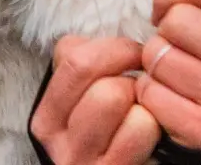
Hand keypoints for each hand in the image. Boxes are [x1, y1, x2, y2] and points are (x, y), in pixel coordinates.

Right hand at [30, 36, 160, 164]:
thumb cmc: (118, 143)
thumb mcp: (89, 107)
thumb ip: (92, 72)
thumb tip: (122, 46)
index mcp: (47, 112)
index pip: (73, 54)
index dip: (115, 48)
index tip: (135, 61)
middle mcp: (55, 137)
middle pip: (88, 68)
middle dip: (127, 71)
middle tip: (143, 88)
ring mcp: (79, 159)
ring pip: (111, 93)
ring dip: (140, 99)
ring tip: (146, 115)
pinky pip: (138, 126)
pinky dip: (153, 125)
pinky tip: (153, 137)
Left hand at [136, 0, 200, 153]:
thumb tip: (165, 1)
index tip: (170, 9)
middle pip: (177, 20)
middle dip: (165, 31)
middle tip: (180, 49)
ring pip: (158, 55)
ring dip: (154, 61)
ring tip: (176, 73)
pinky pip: (149, 92)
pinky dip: (149, 91)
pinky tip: (170, 97)